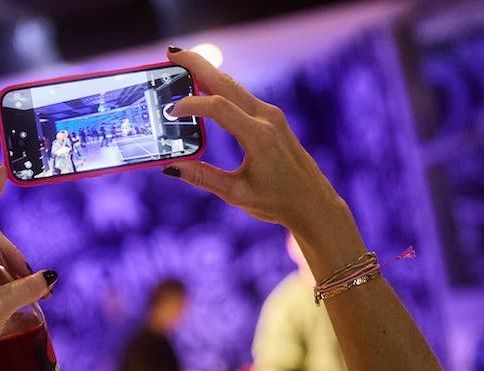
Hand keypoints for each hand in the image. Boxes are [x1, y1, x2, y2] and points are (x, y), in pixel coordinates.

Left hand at [0, 167, 53, 370]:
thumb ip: (28, 286)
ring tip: (37, 298)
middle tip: (39, 285)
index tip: (30, 271)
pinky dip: (8, 290)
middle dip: (17, 263)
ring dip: (15, 279)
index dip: (14, 252)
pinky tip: (25, 302)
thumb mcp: (0, 306)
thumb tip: (51, 276)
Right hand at [163, 48, 349, 236]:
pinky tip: (203, 87)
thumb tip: (171, 168)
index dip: (191, 104)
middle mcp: (267, 119)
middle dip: (198, 66)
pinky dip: (219, 87)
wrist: (313, 202)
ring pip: (233, 86)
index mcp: (259, 137)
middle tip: (171, 53)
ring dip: (207, 73)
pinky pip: (240, 96)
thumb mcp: (236, 194)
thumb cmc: (278, 202)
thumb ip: (203, 178)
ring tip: (182, 63)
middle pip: (226, 83)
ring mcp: (271, 115)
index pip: (218, 108)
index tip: (170, 111)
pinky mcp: (271, 118)